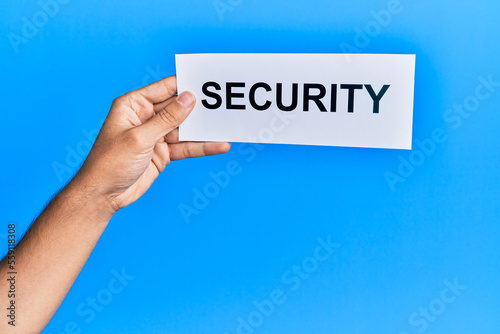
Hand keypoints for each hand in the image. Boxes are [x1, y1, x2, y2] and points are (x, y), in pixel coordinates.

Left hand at [74, 75, 229, 214]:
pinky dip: (202, 147)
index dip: (184, 85)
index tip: (206, 81)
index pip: (164, 89)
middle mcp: (145, 117)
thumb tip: (188, 99)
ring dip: (203, 130)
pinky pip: (186, 147)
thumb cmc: (110, 162)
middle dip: (199, 108)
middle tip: (222, 105)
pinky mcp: (163, 153)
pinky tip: (218, 145)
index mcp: (133, 105)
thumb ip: (167, 119)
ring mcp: (156, 136)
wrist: (103, 195)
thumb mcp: (140, 138)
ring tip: (226, 126)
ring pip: (185, 129)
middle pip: (178, 108)